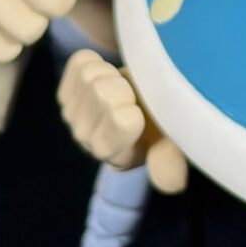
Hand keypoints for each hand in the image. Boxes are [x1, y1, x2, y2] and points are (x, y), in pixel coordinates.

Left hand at [58, 48, 187, 192]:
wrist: (156, 96)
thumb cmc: (171, 117)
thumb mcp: (178, 136)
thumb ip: (173, 156)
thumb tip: (171, 185)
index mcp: (121, 158)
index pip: (120, 121)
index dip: (135, 109)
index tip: (144, 116)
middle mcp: (91, 143)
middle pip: (101, 93)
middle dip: (124, 87)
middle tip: (135, 97)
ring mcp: (75, 118)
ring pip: (88, 77)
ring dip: (112, 74)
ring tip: (124, 87)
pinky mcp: (67, 94)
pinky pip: (79, 62)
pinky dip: (96, 61)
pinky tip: (107, 76)